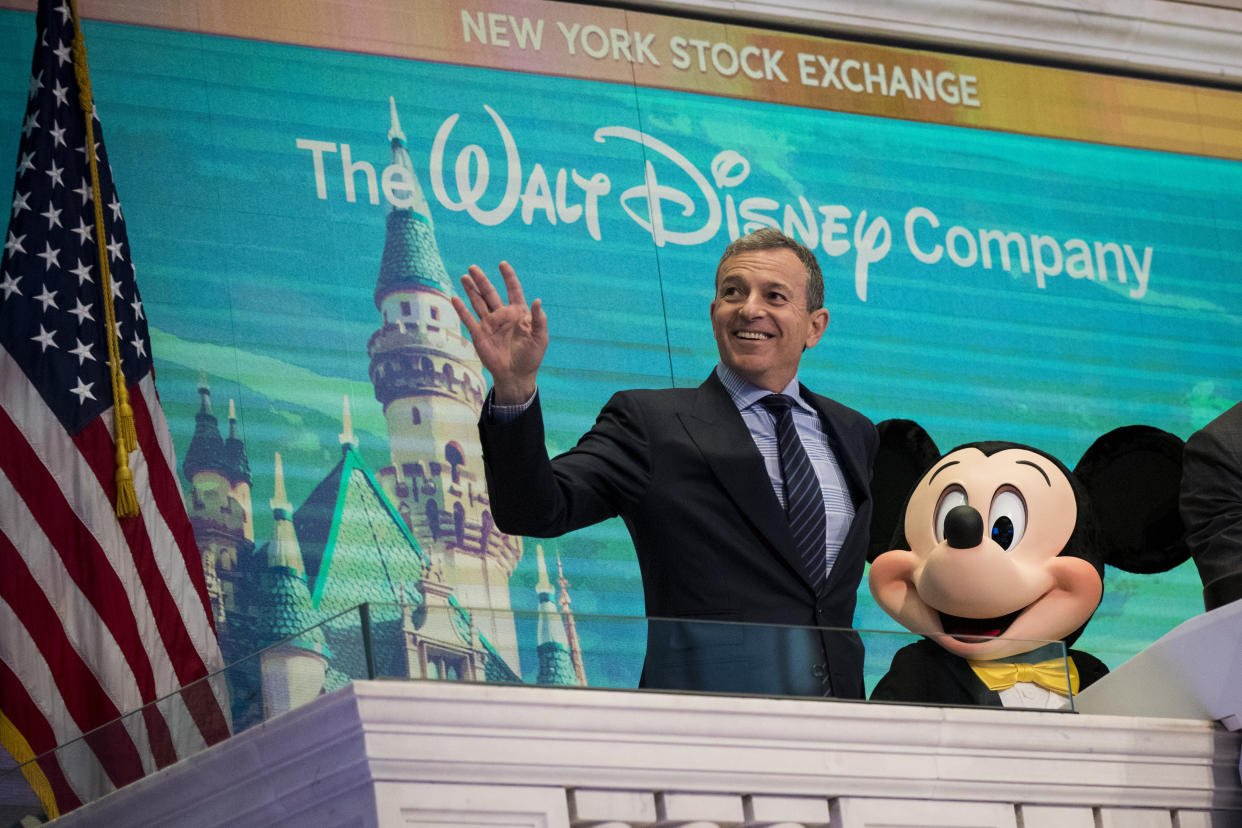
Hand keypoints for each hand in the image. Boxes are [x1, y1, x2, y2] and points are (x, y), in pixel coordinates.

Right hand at [451, 261, 547, 403]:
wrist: (516, 375)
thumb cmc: (531, 356)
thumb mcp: (539, 337)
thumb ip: (539, 319)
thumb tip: (538, 300)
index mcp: (518, 313)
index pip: (513, 290)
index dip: (508, 277)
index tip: (502, 264)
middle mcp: (502, 315)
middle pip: (490, 293)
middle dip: (482, 280)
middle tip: (473, 267)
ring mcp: (490, 324)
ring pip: (478, 302)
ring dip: (471, 290)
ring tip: (464, 276)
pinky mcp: (479, 334)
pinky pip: (468, 319)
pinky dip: (461, 309)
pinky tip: (454, 298)